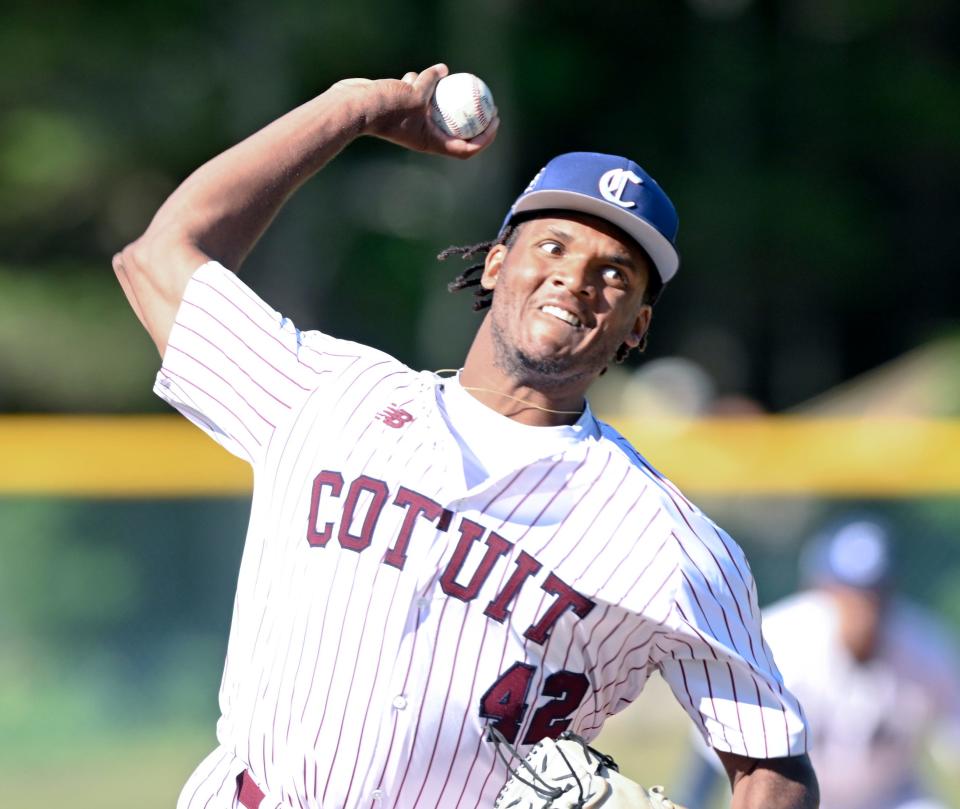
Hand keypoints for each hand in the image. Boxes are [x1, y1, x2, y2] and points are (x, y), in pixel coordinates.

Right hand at [336, 64, 498, 159]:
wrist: (356, 106)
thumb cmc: (386, 106)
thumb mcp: (415, 92)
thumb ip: (432, 82)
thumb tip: (444, 70)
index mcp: (431, 142)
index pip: (466, 148)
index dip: (485, 138)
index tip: (495, 121)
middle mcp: (424, 136)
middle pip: (456, 132)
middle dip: (473, 119)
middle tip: (487, 102)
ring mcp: (413, 124)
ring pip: (435, 110)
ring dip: (440, 95)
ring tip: (442, 79)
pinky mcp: (402, 111)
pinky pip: (418, 98)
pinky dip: (418, 86)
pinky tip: (414, 75)